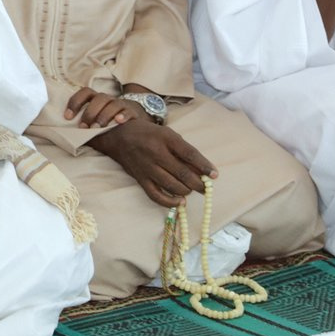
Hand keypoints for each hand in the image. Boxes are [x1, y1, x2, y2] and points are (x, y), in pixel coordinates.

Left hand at [64, 88, 137, 129]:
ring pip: (113, 104)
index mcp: (97, 100)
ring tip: (97, 128)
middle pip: (99, 98)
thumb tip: (68, 136)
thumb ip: (84, 126)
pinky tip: (118, 121)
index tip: (68, 117)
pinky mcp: (132, 113)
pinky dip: (123, 116)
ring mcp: (121, 105)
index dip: (75, 102)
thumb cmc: (109, 125)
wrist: (134, 126)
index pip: (85, 93)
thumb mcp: (95, 123)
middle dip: (89, 112)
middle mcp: (109, 100)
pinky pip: (128, 112)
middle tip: (83, 127)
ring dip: (103, 115)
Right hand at [92, 118, 217, 207]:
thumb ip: (183, 150)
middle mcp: (156, 153)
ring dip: (186, 190)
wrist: (119, 136)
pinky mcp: (140, 179)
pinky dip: (169, 201)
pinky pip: (156, 195)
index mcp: (166, 138)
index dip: (204, 166)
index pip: (189, 154)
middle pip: (182, 173)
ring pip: (172, 185)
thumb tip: (202, 169)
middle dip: (198, 183)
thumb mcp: (168, 134)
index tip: (215, 175)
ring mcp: (147, 168)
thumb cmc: (149, 134)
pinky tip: (179, 201)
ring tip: (191, 190)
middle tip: (206, 187)